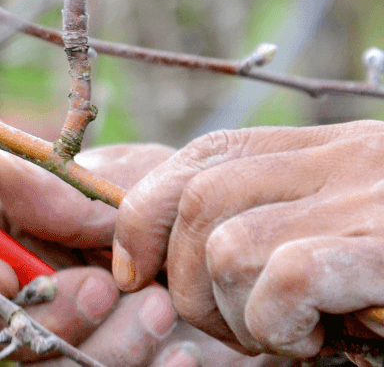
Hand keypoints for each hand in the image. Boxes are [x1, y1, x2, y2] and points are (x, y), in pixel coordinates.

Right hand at [0, 144, 181, 364]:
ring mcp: (64, 337)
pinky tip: (183, 351)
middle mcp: (25, 291)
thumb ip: (66, 191)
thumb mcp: (131, 184)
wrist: (248, 256)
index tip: (3, 275)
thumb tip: (1, 166)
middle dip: (47, 313)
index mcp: (10, 230)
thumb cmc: (180, 205)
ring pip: (47, 364)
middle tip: (103, 287)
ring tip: (161, 307)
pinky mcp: (103, 365)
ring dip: (105, 343)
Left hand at [113, 121, 383, 355]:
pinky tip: (315, 339)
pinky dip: (278, 325)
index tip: (133, 271)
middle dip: (185, 280)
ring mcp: (370, 201)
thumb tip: (129, 215)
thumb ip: (258, 217)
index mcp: (331, 150)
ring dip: (237, 314)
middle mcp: (349, 160)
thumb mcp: (335, 235)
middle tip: (235, 326)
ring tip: (287, 334)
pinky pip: (287, 280)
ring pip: (230, 247)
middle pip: (200, 198)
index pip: (207, 153)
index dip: (148, 213)